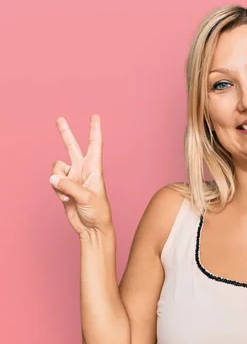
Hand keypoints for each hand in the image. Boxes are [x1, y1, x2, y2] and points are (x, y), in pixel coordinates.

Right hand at [50, 114, 112, 238]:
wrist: (92, 227)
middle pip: (72, 147)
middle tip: (59, 118)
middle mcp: (83, 170)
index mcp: (95, 168)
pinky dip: (55, 189)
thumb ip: (68, 186)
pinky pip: (53, 181)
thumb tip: (53, 177)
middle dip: (66, 133)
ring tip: (66, 193)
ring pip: (56, 167)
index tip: (95, 116)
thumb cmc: (98, 211)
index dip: (94, 130)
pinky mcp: (64, 187)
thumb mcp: (86, 197)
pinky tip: (64, 199)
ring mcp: (73, 178)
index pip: (95, 145)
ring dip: (57, 179)